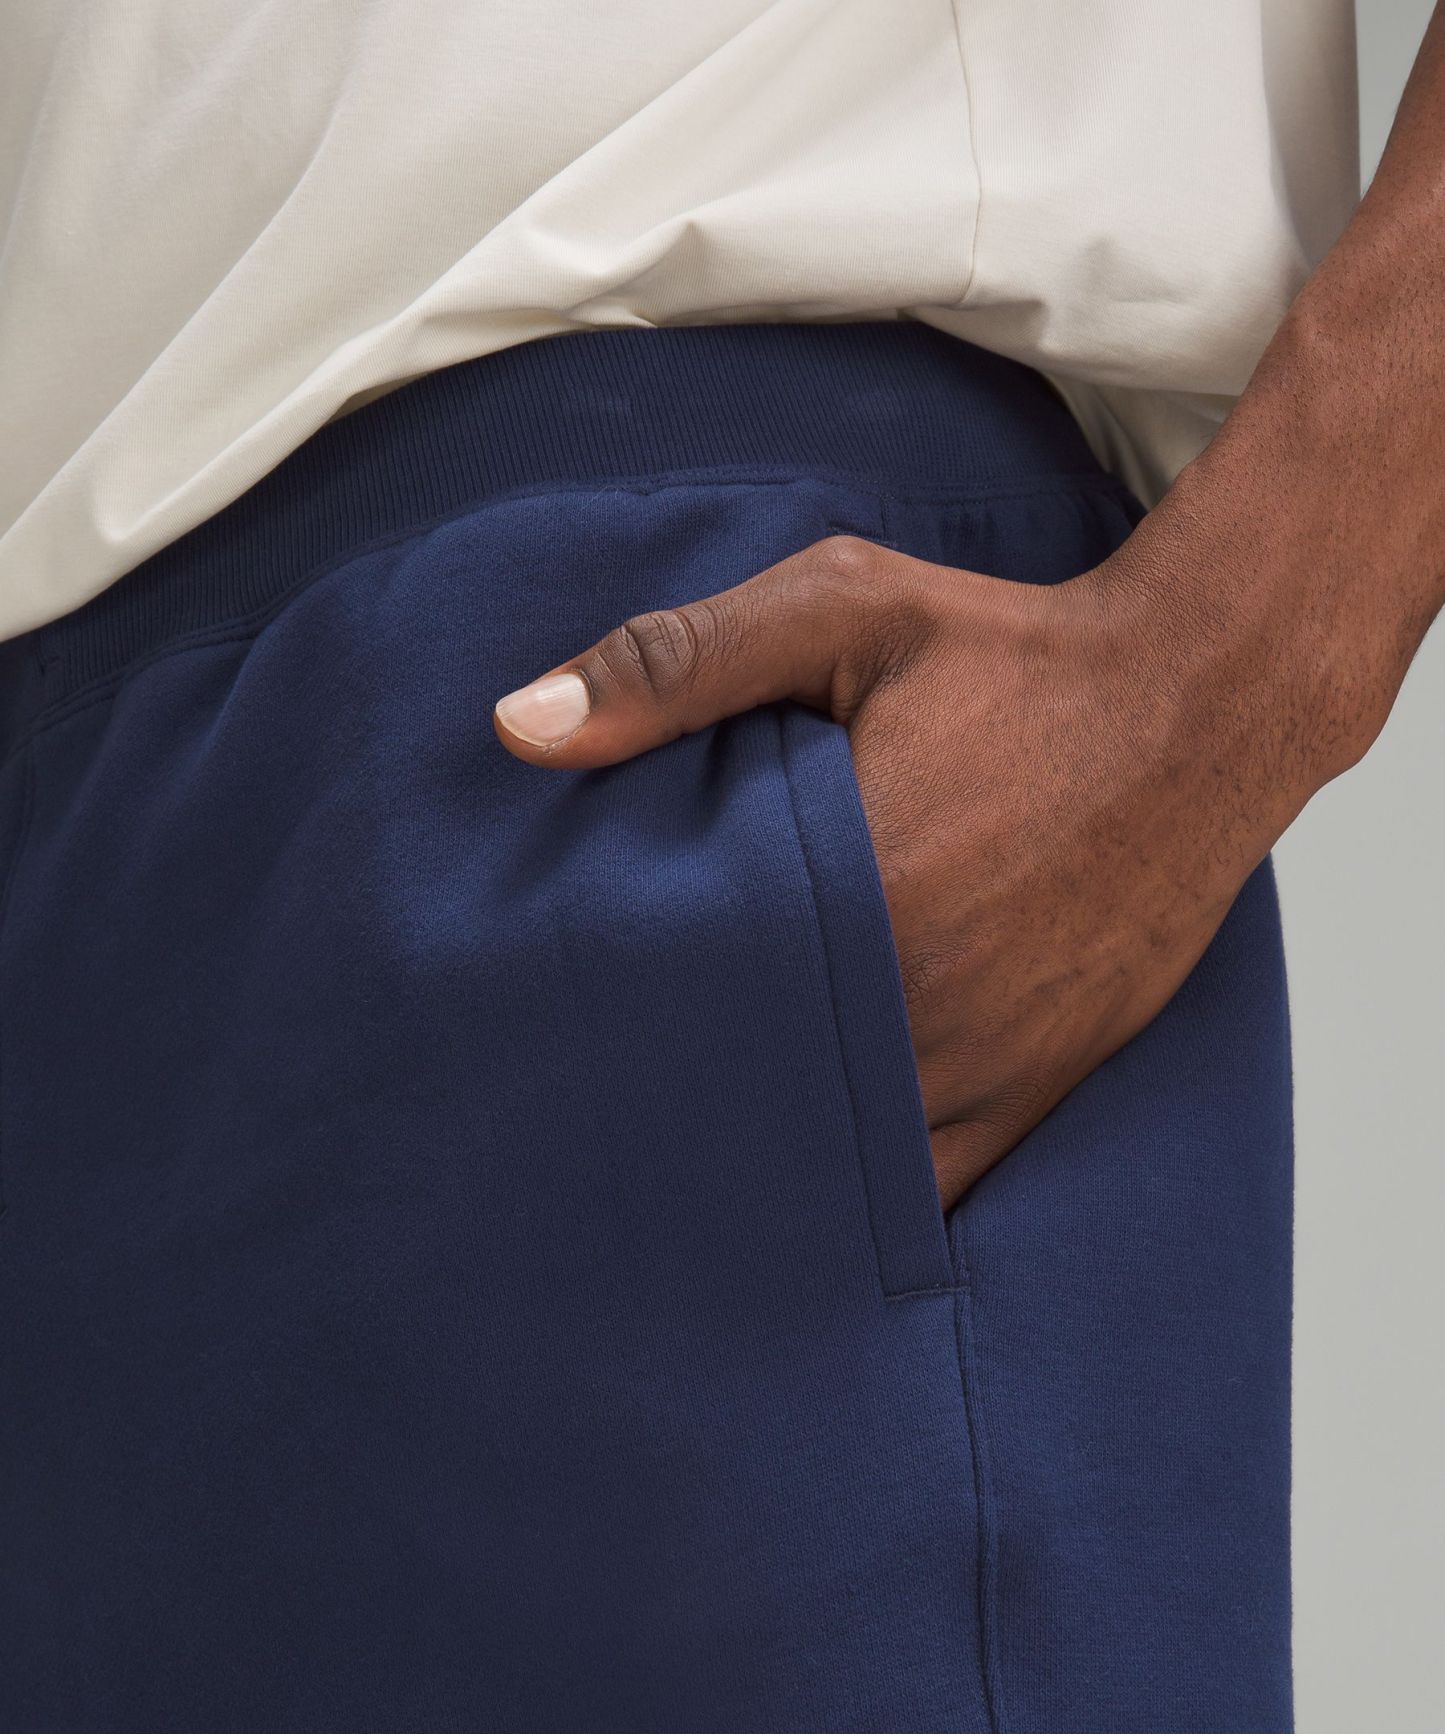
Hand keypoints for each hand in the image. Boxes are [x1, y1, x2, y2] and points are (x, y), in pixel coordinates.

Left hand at [492, 526, 1322, 1207]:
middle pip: (759, 1104)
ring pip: (845, 1167)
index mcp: (855, 892)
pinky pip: (940, 1186)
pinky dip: (874, 1197)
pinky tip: (814, 1200)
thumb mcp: (840, 613)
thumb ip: (676, 664)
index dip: (618, 1047)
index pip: (690, 1011)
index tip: (558, 1063)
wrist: (1197, 704)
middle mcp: (921, 1000)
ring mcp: (988, 1058)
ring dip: (770, 1172)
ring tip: (685, 1184)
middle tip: (598, 1135)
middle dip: (681, 1117)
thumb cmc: (1012, 656)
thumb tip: (518, 727)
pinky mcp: (1043, 1082)